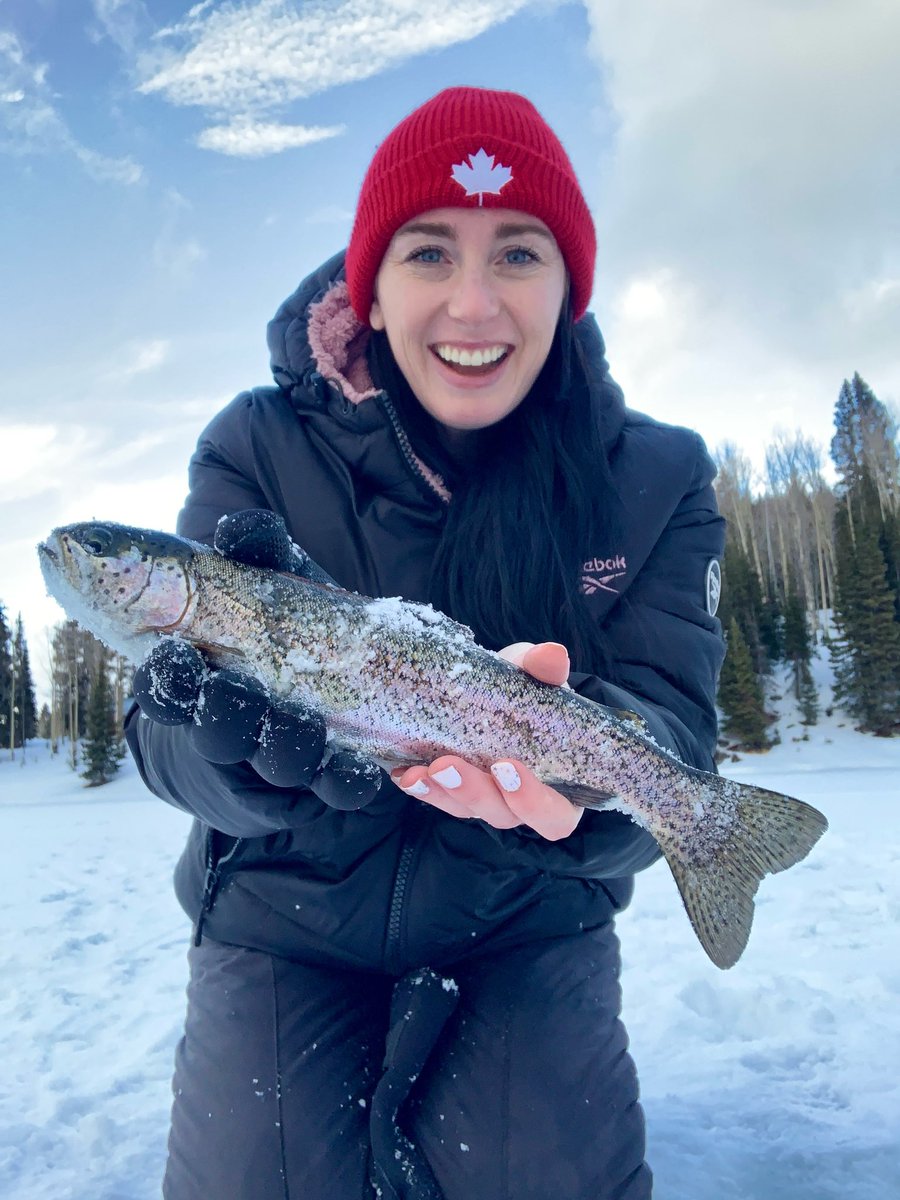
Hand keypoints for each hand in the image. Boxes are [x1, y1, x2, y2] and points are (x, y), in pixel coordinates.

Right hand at [131, 510, 381, 809]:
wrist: (312, 704)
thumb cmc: (275, 631)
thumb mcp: (267, 588)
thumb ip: (254, 556)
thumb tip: (242, 527)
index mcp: (200, 684)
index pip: (165, 690)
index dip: (167, 681)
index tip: (175, 656)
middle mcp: (230, 730)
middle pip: (218, 732)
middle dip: (226, 712)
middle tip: (234, 687)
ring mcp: (276, 763)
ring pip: (276, 762)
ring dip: (287, 742)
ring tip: (301, 720)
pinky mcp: (322, 788)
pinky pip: (334, 790)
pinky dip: (345, 779)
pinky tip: (357, 766)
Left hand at [390, 641, 582, 840]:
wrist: (499, 686)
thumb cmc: (531, 689)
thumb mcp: (538, 675)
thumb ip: (546, 670)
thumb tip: (552, 654)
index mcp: (559, 786)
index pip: (554, 815)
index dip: (533, 802)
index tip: (506, 767)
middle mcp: (522, 802)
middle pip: (503, 814)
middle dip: (473, 792)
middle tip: (446, 764)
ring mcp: (487, 800)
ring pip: (465, 809)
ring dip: (441, 792)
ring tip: (418, 771)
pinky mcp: (455, 792)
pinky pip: (438, 797)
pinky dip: (421, 787)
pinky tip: (403, 773)